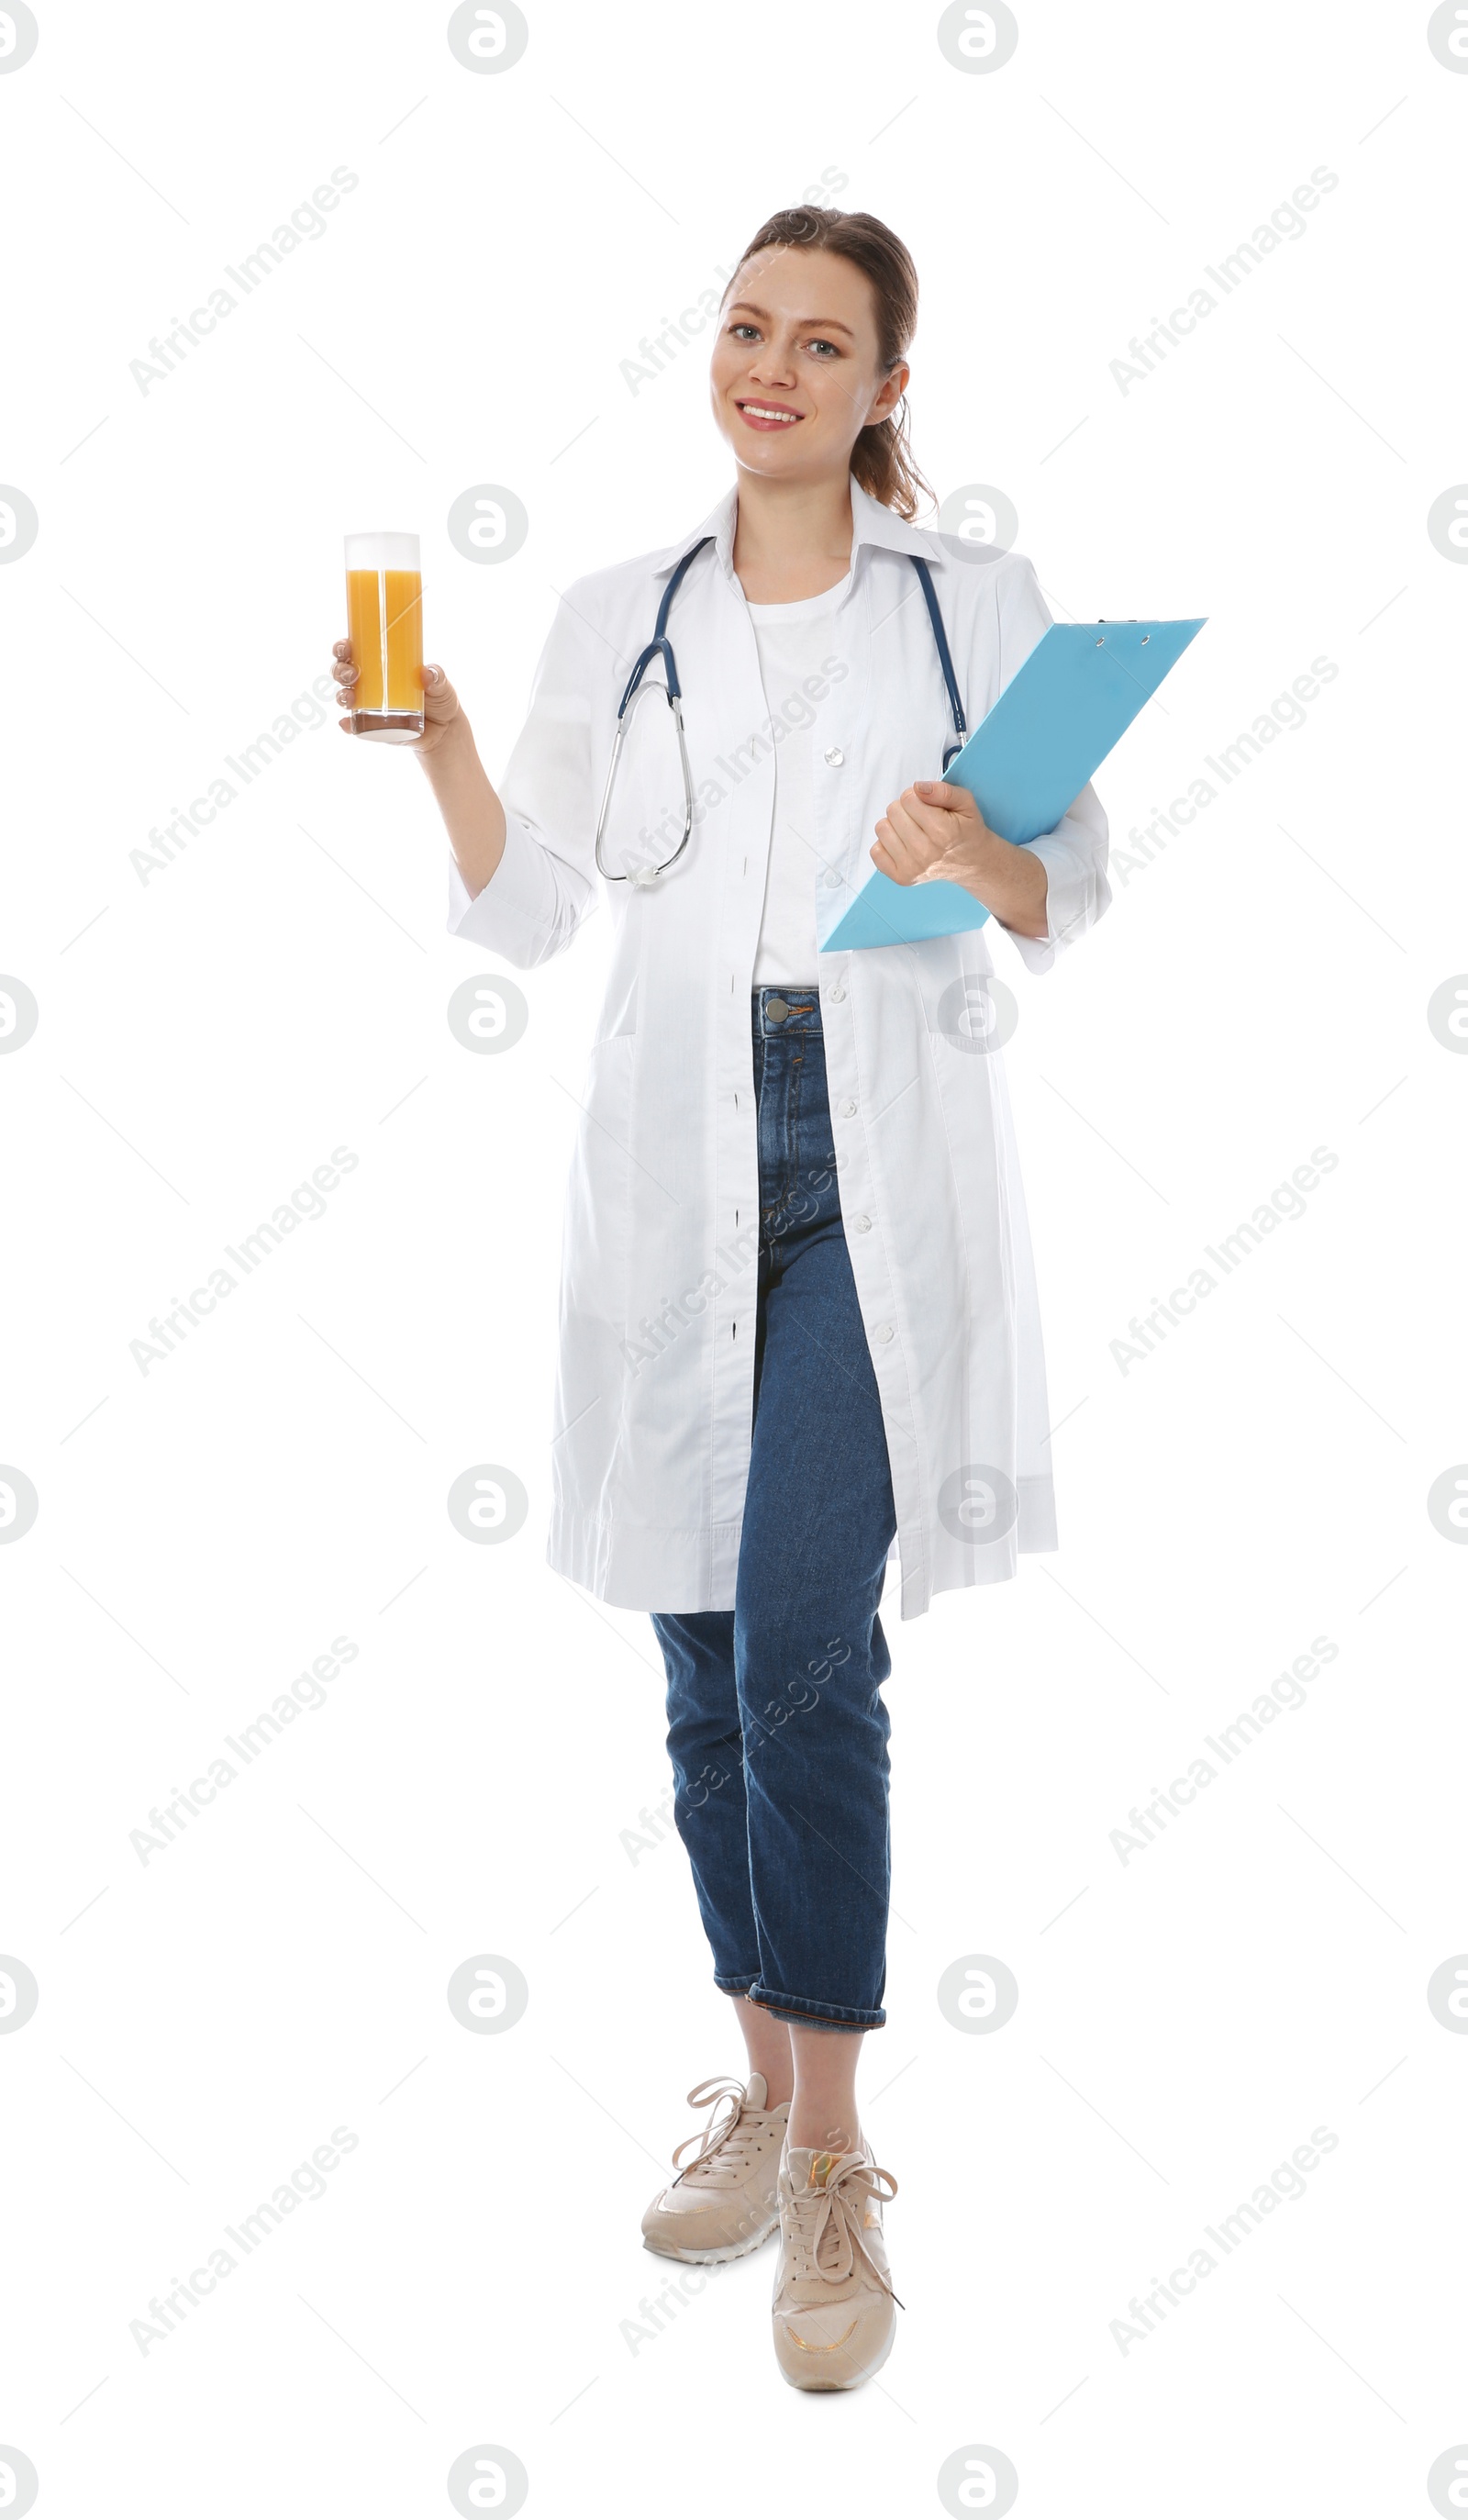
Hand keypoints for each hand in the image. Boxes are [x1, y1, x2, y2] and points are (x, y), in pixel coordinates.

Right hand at [331, 646, 463, 754]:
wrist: (444, 731)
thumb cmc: (439, 699)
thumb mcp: (441, 686)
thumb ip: (437, 678)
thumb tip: (428, 673)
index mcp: (380, 665)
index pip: (355, 651)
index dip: (343, 647)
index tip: (346, 646)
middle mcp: (369, 684)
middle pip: (343, 673)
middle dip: (340, 671)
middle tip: (351, 674)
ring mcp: (369, 706)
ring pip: (345, 697)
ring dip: (342, 696)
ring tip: (349, 699)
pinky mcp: (372, 727)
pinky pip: (354, 726)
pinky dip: (347, 725)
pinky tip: (346, 724)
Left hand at [872, 777, 999, 888]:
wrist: (972, 863)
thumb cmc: (966, 830)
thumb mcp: (966, 803)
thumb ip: (943, 791)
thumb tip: (918, 787)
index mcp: (943, 832)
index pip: (908, 798)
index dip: (916, 796)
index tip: (927, 805)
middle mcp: (926, 852)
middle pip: (893, 811)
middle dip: (905, 809)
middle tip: (921, 819)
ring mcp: (912, 867)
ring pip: (881, 828)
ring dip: (895, 825)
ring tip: (912, 831)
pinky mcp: (901, 877)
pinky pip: (876, 851)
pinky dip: (887, 844)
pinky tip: (904, 845)